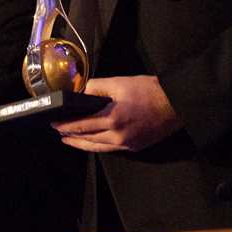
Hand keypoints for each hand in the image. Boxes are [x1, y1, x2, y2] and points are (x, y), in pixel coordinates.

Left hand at [51, 75, 181, 151]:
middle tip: (59, 132)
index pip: (81, 125)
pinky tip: (93, 141)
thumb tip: (81, 93)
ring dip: (82, 144)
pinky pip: (112, 149)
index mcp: (112, 118)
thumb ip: (96, 87)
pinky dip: (99, 145)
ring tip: (71, 140)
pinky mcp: (136, 147)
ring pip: (98, 148)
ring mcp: (128, 144)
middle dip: (71, 136)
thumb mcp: (119, 82)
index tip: (54, 123)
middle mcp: (118, 135)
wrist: (176, 103)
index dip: (65, 126)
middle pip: (87, 140)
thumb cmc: (149, 90)